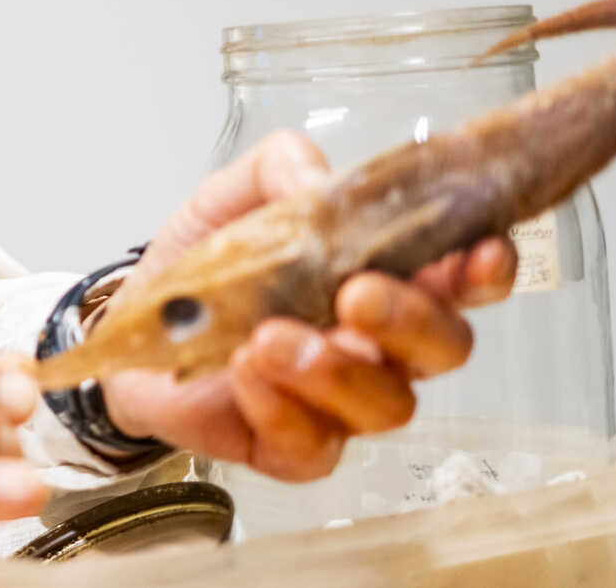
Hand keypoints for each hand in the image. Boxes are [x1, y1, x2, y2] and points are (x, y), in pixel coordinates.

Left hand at [103, 130, 518, 481]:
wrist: (130, 323)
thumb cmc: (201, 265)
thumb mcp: (231, 195)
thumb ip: (278, 168)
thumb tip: (317, 178)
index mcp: (384, 275)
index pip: (464, 278)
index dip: (485, 268)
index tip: (477, 254)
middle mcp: (380, 344)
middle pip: (444, 348)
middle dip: (412, 319)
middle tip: (357, 295)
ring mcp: (343, 403)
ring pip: (387, 405)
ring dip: (336, 370)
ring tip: (271, 337)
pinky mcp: (293, 447)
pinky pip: (312, 445)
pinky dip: (279, 407)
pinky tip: (245, 371)